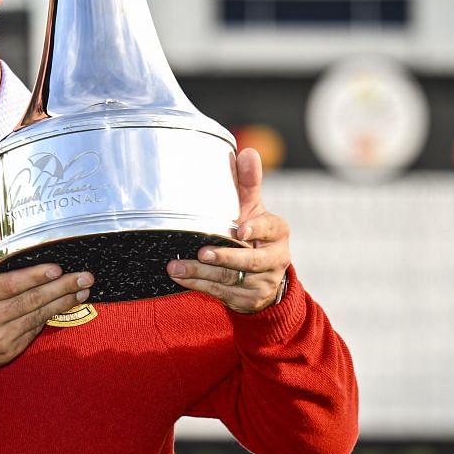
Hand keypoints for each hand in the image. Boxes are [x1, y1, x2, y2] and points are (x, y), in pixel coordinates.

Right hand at [0, 209, 92, 374]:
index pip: (12, 284)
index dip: (35, 276)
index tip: (57, 269)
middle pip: (31, 301)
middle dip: (62, 289)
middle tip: (85, 278)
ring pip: (37, 318)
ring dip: (62, 304)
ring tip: (82, 292)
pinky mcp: (6, 352)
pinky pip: (32, 333)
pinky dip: (47, 319)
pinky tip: (62, 308)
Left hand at [166, 147, 290, 314]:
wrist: (263, 275)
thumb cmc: (253, 232)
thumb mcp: (253, 208)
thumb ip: (248, 183)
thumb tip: (248, 152)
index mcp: (278, 232)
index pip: (270, 229)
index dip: (256, 231)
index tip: (240, 231)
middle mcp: (275, 259)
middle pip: (251, 261)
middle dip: (225, 258)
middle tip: (202, 252)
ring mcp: (262, 282)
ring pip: (231, 280)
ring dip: (201, 273)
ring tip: (176, 267)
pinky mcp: (249, 300)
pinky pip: (222, 294)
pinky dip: (199, 285)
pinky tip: (180, 278)